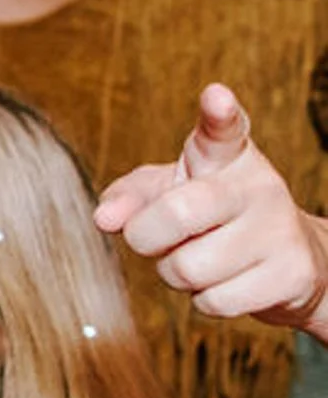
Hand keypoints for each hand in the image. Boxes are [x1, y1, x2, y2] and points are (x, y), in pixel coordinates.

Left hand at [94, 84, 327, 332]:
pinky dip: (205, 300)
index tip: (215, 96)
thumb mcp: (168, 194)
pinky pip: (215, 301)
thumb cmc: (213, 219)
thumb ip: (130, 196)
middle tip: (153, 237)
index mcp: (225, 156)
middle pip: (176, 214)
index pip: (222, 130)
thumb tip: (104, 218)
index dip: (218, 114)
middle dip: (146, 237)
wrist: (288, 264)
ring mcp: (280, 230)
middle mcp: (258, 186)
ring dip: (176, 274)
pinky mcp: (293, 274)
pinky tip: (226, 282)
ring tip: (200, 257)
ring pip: (189, 267)